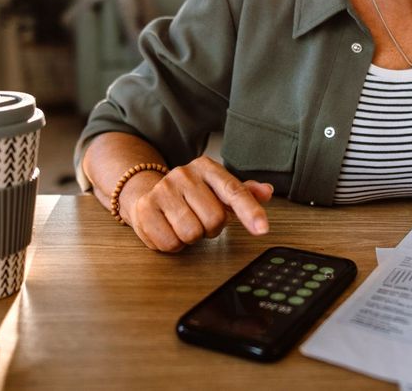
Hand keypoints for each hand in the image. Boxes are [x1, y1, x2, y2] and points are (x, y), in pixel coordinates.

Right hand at [119, 157, 272, 251]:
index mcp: (207, 167)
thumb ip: (244, 193)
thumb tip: (266, 192)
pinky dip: (173, 244)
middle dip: (211, 228)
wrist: (147, 193)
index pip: (234, 191)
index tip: (262, 229)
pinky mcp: (145, 209)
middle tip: (201, 220)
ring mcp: (163, 190)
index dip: (250, 211)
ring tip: (184, 224)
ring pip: (191, 233)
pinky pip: (170, 243)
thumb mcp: (218, 190)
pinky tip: (169, 229)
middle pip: (214, 219)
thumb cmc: (191, 195)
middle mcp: (184, 174)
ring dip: (192, 238)